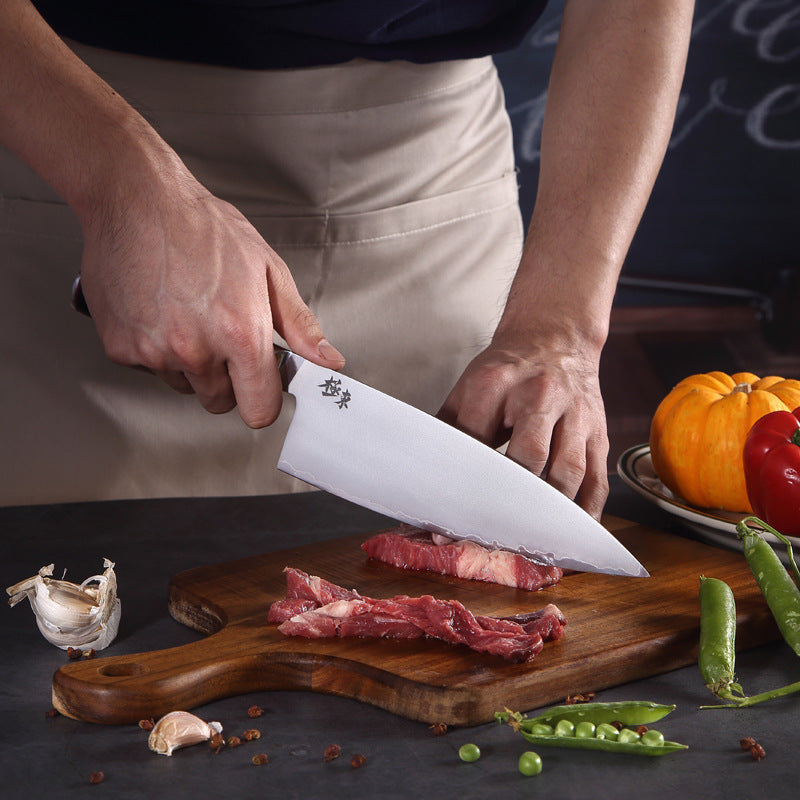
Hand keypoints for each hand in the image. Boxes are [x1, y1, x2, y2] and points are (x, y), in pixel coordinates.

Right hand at [78, 160, 343, 427]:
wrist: (138, 199)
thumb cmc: (203, 228)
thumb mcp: (268, 270)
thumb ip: (300, 325)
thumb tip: (328, 361)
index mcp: (240, 334)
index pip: (260, 410)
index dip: (264, 400)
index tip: (261, 386)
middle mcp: (196, 350)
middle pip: (219, 402)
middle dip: (226, 379)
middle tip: (220, 334)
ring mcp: (155, 352)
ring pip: (184, 386)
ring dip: (189, 363)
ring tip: (188, 314)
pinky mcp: (120, 349)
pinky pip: (149, 369)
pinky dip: (156, 349)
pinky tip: (160, 312)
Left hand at [438, 334, 608, 519]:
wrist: (555, 337)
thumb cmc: (506, 372)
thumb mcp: (468, 388)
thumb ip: (448, 430)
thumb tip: (421, 478)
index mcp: (496, 384)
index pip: (476, 440)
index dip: (462, 484)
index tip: (447, 521)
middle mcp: (539, 396)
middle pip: (529, 455)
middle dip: (509, 501)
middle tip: (492, 536)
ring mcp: (575, 413)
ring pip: (568, 470)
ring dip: (549, 512)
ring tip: (529, 542)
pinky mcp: (599, 431)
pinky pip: (597, 477)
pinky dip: (586, 511)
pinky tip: (572, 533)